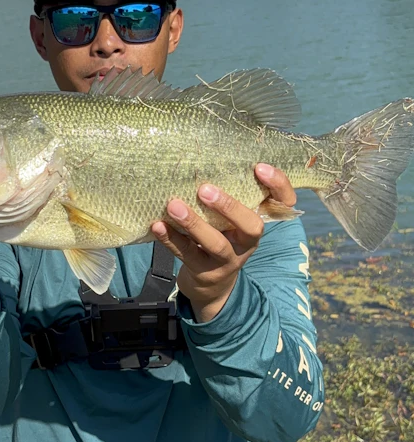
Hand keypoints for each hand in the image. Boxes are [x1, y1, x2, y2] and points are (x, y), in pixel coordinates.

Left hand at [151, 164, 295, 323]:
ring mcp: (227, 260)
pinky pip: (186, 254)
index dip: (278, 185)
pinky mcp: (204, 272)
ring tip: (173, 206)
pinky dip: (170, 239)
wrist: (212, 284)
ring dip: (194, 223)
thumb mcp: (233, 220)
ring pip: (215, 243)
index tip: (259, 167)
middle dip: (229, 206)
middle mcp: (247, 242)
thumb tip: (207, 156)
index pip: (284, 203)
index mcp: (258, 222)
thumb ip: (231, 195)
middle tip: (204, 189)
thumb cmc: (222, 236)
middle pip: (251, 226)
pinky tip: (157, 225)